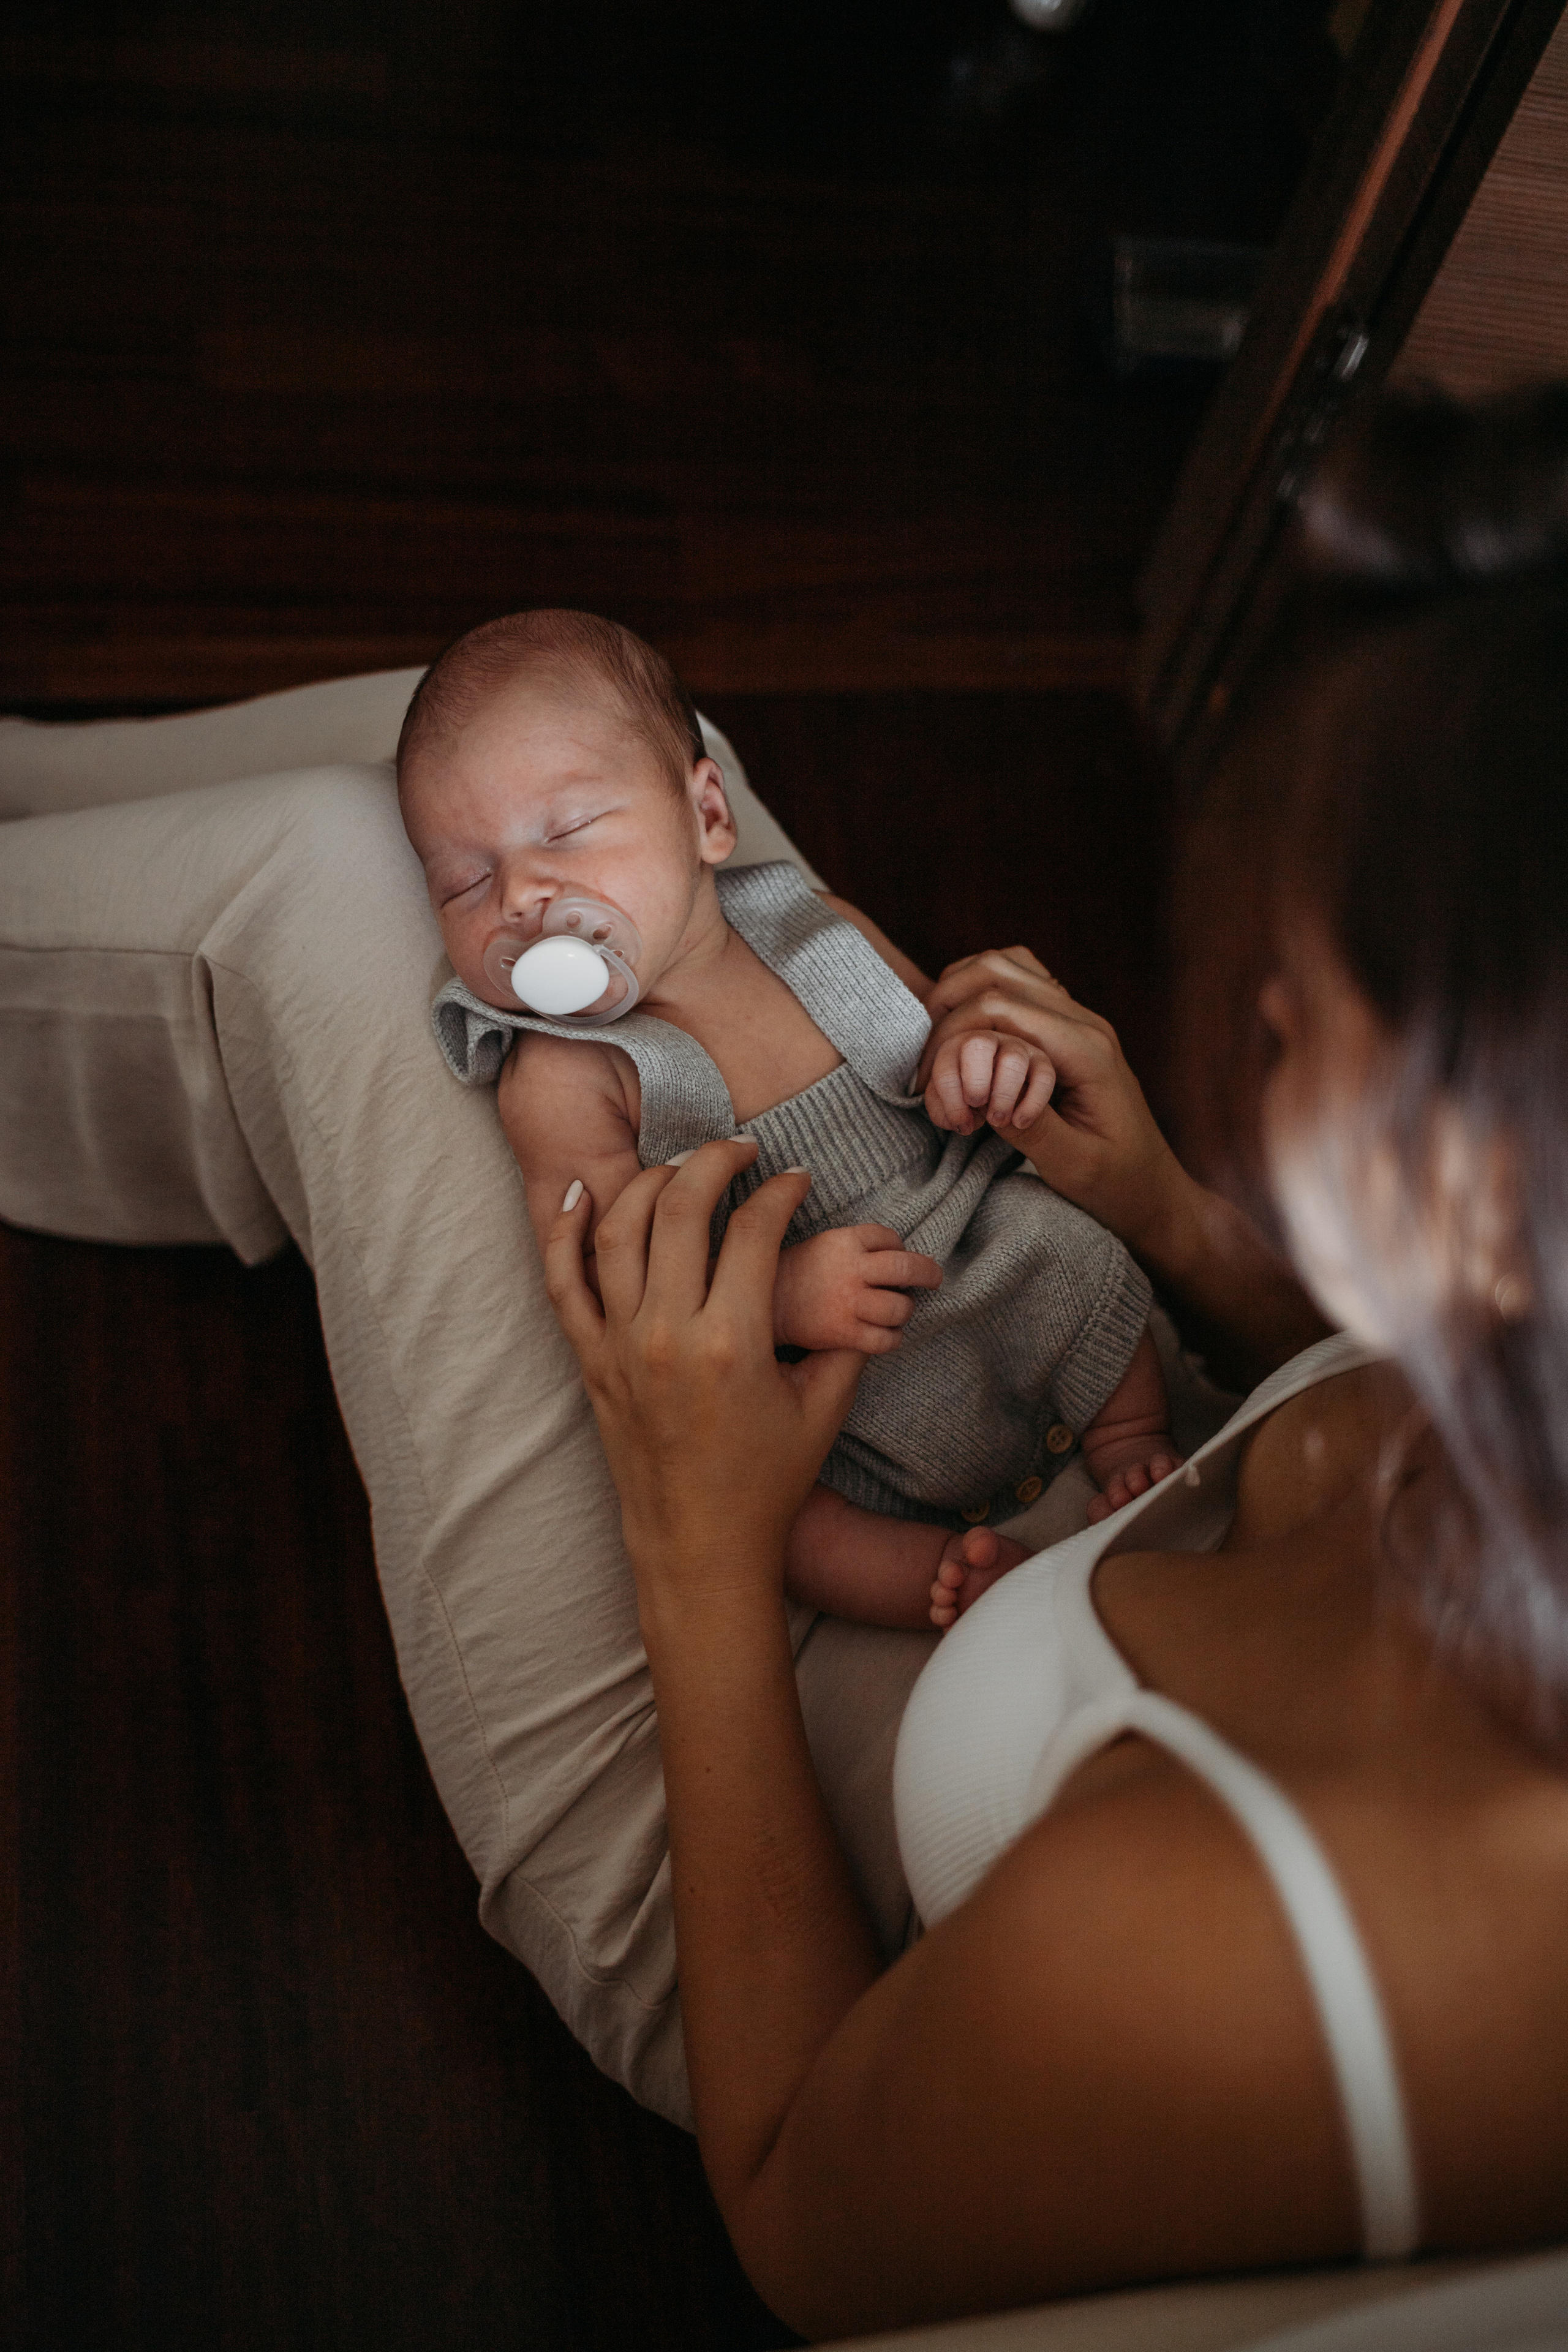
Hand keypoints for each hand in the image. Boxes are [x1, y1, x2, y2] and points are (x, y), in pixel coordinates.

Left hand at [543, 1141, 866, 1604]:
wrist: (700, 1545)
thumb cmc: (767, 1481)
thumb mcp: (824, 1409)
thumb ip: (846, 1340)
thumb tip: (863, 1286)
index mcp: (732, 1342)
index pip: (754, 1229)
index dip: (780, 1191)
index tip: (795, 1180)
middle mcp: (668, 1333)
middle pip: (681, 1207)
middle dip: (714, 1161)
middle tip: (740, 1151)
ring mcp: (620, 1344)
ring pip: (619, 1229)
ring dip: (651, 1182)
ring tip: (682, 1169)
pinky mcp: (590, 1360)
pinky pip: (563, 1280)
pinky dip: (566, 1230)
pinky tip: (587, 1192)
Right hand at [772, 1224, 942, 1353]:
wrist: (762, 1307)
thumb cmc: (794, 1273)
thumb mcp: (822, 1244)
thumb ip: (856, 1246)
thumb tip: (898, 1254)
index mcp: (843, 1241)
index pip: (889, 1238)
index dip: (898, 1246)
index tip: (896, 1255)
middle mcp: (850, 1269)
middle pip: (907, 1268)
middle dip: (928, 1273)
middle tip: (934, 1277)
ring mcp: (849, 1302)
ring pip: (900, 1307)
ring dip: (905, 1310)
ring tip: (897, 1311)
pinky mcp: (845, 1333)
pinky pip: (886, 1339)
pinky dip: (892, 1339)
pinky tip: (885, 1335)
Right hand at [916, 947, 1188, 1259]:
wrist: (1155, 1190)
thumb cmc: (1117, 1184)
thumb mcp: (1073, 1166)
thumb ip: (1030, 1128)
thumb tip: (980, 1096)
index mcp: (1087, 1050)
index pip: (998, 1007)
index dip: (949, 1037)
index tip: (927, 1086)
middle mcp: (1085, 1023)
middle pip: (995, 971)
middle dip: (946, 1012)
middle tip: (926, 1067)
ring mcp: (1080, 1020)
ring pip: (1004, 965)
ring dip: (959, 994)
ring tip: (938, 1046)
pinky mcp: (1070, 1029)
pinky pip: (1019, 982)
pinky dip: (980, 994)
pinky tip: (965, 1036)